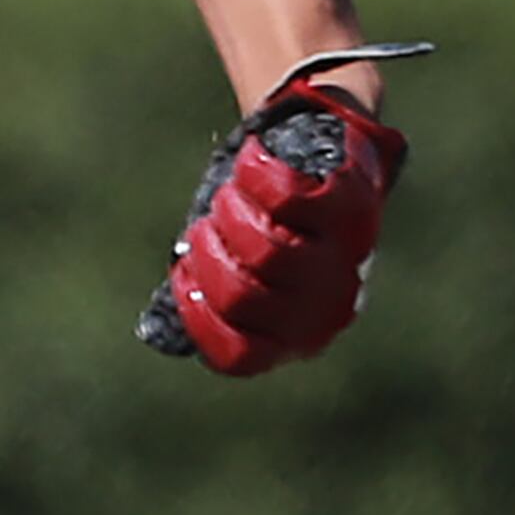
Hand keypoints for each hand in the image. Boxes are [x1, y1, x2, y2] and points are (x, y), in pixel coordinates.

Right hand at [138, 67, 408, 376]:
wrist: (323, 160)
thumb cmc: (264, 224)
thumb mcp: (234, 271)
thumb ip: (208, 298)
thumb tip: (160, 324)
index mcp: (291, 337)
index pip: (237, 354)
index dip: (196, 314)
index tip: (183, 274)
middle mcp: (323, 308)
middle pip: (241, 295)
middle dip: (206, 253)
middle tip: (206, 227)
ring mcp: (342, 259)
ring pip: (267, 250)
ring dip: (230, 212)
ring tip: (229, 195)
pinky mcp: (353, 208)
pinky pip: (288, 198)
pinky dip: (254, 173)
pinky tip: (251, 164)